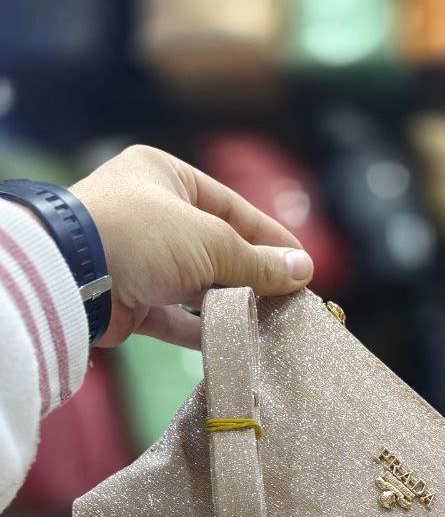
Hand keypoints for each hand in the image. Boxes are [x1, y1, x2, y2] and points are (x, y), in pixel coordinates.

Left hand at [71, 144, 313, 348]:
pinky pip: (173, 316)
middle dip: (251, 275)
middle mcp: (149, 213)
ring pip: (195, 284)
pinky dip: (201, 329)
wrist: (71, 276)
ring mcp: (136, 258)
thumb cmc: (141, 236)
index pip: (230, 206)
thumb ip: (256, 261)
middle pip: (215, 247)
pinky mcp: (128, 300)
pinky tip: (232, 339)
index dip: (269, 237)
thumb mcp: (210, 242)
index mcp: (165, 176)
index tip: (300, 265)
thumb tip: (301, 271)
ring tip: (267, 322)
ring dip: (229, 304)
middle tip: (288, 299)